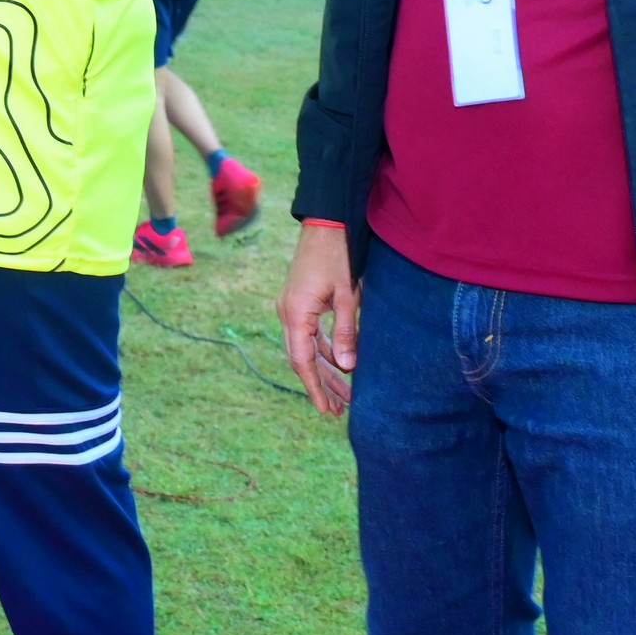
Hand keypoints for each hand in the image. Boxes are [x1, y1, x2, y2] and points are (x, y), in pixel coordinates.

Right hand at [277, 225, 362, 414]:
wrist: (326, 224)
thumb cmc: (338, 257)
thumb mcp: (348, 297)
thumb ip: (345, 333)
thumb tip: (347, 368)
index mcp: (295, 314)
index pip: (302, 361)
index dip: (315, 388)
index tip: (327, 410)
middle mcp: (287, 313)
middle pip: (303, 359)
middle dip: (322, 385)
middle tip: (340, 410)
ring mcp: (291, 307)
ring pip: (307, 348)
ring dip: (325, 369)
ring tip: (345, 393)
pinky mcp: (299, 302)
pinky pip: (309, 334)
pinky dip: (324, 351)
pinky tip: (340, 363)